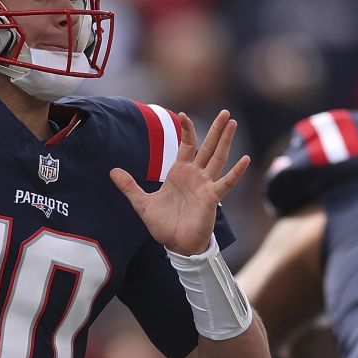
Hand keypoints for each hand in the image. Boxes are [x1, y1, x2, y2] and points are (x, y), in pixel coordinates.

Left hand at [111, 110, 249, 254]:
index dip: (186, 130)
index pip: (187, 145)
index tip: (182, 114)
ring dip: (225, 141)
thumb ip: (129, 186)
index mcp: (180, 172)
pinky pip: (226, 182)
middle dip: (216, 130)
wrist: (176, 245)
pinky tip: (245, 159)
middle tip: (225, 112)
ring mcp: (205, 185)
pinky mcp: (212, 197)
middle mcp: (195, 175)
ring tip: (233, 123)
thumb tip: (112, 171)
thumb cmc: (164, 224)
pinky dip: (236, 172)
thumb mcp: (142, 203)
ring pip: (218, 158)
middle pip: (208, 147)